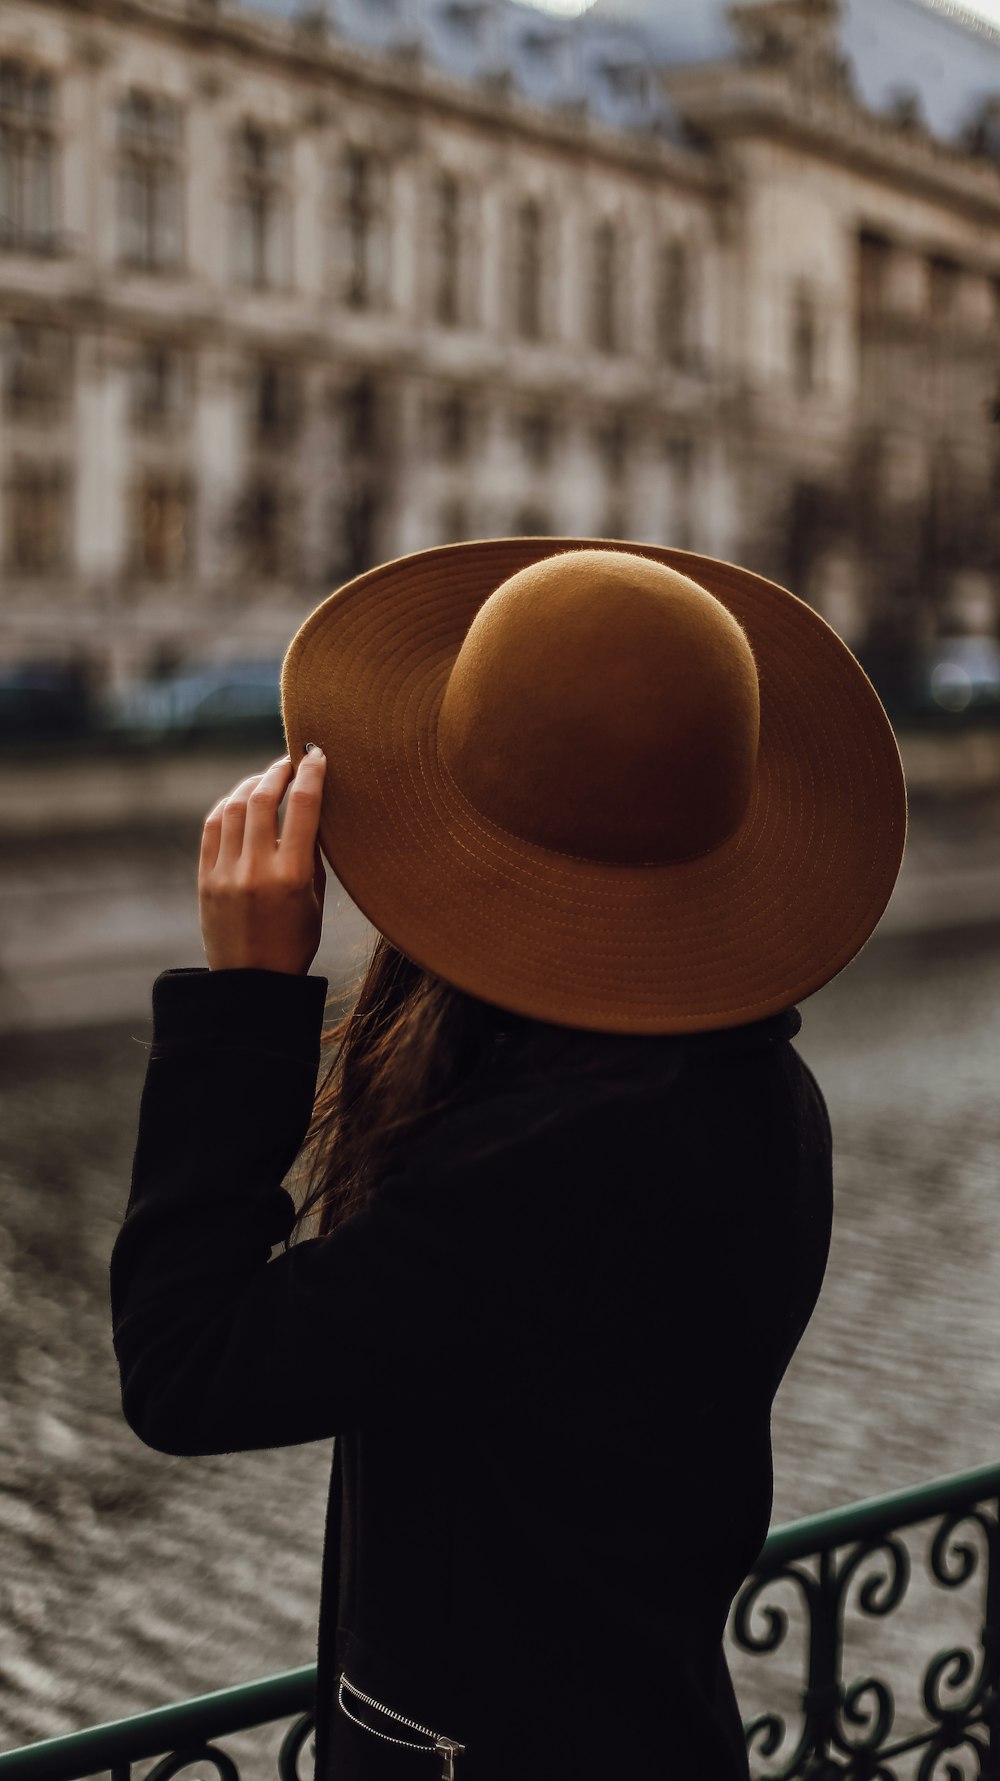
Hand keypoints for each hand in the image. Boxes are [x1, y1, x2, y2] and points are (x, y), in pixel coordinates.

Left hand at [199, 749, 327, 974]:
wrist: (250, 983)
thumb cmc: (293, 942)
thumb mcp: (314, 900)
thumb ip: (312, 854)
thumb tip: (310, 809)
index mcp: (291, 876)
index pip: (302, 806)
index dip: (310, 773)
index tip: (316, 754)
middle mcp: (255, 869)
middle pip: (263, 797)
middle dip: (278, 771)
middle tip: (289, 761)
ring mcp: (225, 873)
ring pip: (233, 806)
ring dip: (251, 784)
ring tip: (266, 779)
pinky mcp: (204, 879)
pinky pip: (213, 827)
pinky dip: (227, 806)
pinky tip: (240, 802)